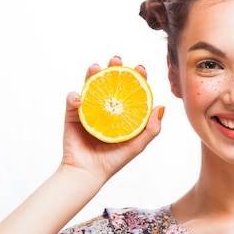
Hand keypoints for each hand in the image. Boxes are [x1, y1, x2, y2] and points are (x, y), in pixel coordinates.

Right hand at [59, 56, 163, 182]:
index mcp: (122, 112)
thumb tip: (161, 107)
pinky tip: (80, 98)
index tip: (140, 69)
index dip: (136, 77)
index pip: (131, 90)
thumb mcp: (137, 145)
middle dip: (114, 68)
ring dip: (92, 73)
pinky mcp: (72, 115)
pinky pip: (72, 100)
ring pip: (91, 85)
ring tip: (96, 67)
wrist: (88, 173)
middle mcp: (106, 107)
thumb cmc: (114, 160)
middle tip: (117, 60)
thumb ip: (151, 129)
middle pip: (110, 82)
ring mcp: (88, 109)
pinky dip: (75, 96)